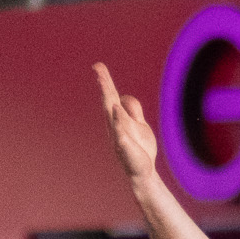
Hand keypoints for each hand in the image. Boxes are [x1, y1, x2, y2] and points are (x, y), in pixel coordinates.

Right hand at [94, 63, 160, 187]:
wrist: (142, 173)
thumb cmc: (140, 148)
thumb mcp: (139, 125)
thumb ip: (133, 110)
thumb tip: (124, 97)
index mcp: (117, 118)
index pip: (111, 95)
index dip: (105, 81)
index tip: (98, 66)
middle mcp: (114, 124)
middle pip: (109, 100)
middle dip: (104, 84)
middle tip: (97, 68)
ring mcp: (118, 135)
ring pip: (112, 114)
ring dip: (109, 99)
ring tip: (104, 84)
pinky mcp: (124, 147)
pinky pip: (120, 131)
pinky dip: (117, 121)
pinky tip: (116, 110)